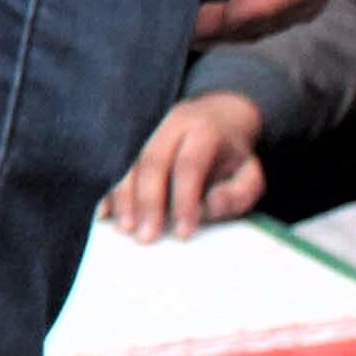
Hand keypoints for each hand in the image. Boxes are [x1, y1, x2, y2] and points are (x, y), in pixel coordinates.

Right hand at [107, 89, 267, 241]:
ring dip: (124, 197)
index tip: (182, 233)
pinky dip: (109, 190)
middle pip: (153, 160)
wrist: (217, 118)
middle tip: (146, 237)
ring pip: (130, 161)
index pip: (190, 165)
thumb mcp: (251, 174)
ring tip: (125, 228)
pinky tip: (103, 213)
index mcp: (205, 131)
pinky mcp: (134, 139)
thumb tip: (211, 205)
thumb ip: (239, 193)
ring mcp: (149, 130)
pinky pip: (116, 163)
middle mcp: (173, 124)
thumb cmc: (233, 157)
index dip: (184, 200)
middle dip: (148, 201)